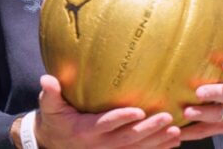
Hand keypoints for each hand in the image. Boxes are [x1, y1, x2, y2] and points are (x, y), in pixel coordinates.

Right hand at [29, 74, 180, 148]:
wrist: (53, 144)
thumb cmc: (54, 119)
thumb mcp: (49, 107)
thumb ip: (50, 93)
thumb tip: (46, 79)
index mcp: (85, 130)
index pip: (106, 124)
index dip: (122, 118)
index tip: (138, 110)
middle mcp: (100, 144)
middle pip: (128, 138)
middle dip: (149, 129)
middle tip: (168, 117)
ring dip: (157, 141)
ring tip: (176, 131)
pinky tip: (173, 142)